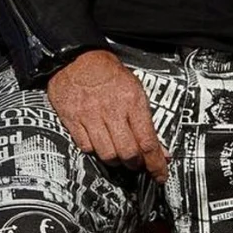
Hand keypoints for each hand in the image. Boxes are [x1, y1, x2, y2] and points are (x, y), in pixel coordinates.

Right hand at [46, 49, 169, 179]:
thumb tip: (160, 150)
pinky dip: (95, 151)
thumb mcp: (135, 90)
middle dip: (136, 164)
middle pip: (128, 153)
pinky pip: (86, 146)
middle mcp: (111, 110)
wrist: (77, 58)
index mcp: (132, 101)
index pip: (148, 142)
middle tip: (137, 164)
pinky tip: (99, 144)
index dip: (156, 164)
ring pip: (107, 154)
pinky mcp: (72, 119)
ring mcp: (90, 115)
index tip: (160, 175)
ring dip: (116, 161)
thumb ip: (147, 121)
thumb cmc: (108, 73)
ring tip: (119, 156)